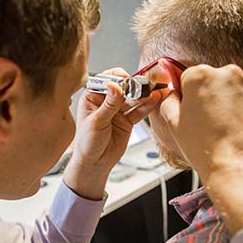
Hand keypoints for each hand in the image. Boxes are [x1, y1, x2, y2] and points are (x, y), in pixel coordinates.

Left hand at [64, 68, 161, 199]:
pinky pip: (138, 111)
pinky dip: (147, 106)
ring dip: (143, 95)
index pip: (105, 81)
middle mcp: (105, 103)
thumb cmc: (87, 143)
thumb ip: (108, 104)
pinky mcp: (127, 122)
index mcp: (92, 98)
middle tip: (144, 85)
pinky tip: (155, 99)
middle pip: (122, 88)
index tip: (126, 79)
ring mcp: (117, 112)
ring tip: (153, 90)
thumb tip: (115, 86)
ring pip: (132, 99)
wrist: (94, 163)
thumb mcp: (96, 122)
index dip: (117, 78)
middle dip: (133, 86)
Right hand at [160, 64, 242, 232]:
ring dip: (226, 101)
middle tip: (204, 120)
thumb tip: (171, 93)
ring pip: (230, 88)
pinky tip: (237, 125)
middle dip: (207, 95)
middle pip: (210, 79)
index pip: (187, 76)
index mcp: (199, 76)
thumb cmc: (206, 147)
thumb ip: (168, 100)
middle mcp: (226, 73)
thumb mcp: (172, 122)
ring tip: (222, 126)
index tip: (189, 108)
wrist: (239, 166)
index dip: (186, 94)